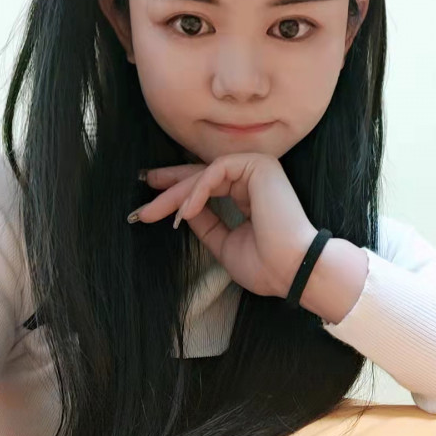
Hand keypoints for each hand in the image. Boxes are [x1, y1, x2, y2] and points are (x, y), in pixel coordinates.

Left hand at [129, 153, 318, 298]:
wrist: (293, 270)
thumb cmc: (266, 265)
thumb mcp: (224, 243)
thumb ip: (206, 224)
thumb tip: (182, 210)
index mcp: (250, 195)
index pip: (209, 186)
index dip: (179, 193)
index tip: (152, 205)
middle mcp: (255, 178)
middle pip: (203, 176)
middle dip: (170, 186)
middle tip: (143, 194)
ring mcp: (258, 169)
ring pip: (205, 172)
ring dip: (178, 192)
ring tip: (156, 212)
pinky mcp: (259, 165)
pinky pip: (216, 171)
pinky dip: (197, 190)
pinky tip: (185, 211)